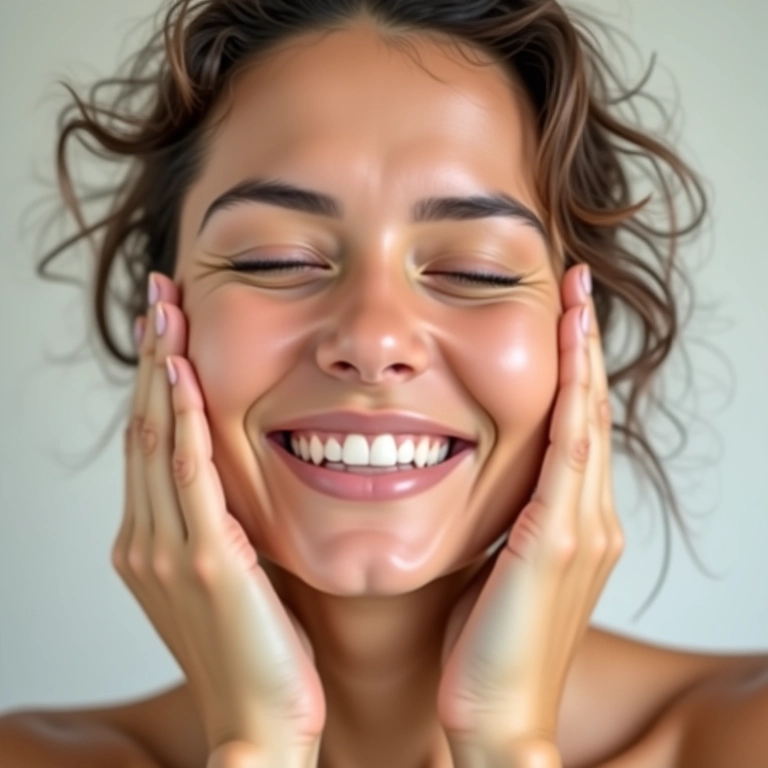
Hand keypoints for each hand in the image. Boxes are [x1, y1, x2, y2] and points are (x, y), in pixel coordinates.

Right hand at [111, 273, 324, 765]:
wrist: (263, 724)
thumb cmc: (259, 650)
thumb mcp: (231, 573)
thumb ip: (222, 522)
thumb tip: (238, 475)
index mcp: (152, 540)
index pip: (151, 441)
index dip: (157, 380)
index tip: (169, 327)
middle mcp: (145, 539)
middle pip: (144, 427)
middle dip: (152, 357)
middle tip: (160, 297)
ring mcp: (167, 550)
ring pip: (157, 441)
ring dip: (162, 371)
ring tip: (166, 313)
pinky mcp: (203, 562)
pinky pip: (189, 476)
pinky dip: (184, 421)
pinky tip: (185, 376)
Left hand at [436, 265, 623, 759]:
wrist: (495, 714)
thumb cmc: (484, 644)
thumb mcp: (494, 565)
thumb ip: (502, 519)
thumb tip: (479, 479)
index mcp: (571, 522)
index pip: (573, 426)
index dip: (571, 368)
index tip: (560, 313)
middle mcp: (591, 518)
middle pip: (588, 412)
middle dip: (582, 346)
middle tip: (576, 285)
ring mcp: (584, 529)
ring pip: (585, 423)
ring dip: (580, 359)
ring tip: (576, 300)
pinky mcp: (560, 543)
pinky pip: (569, 457)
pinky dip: (572, 403)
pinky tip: (569, 359)